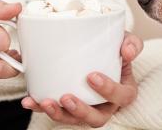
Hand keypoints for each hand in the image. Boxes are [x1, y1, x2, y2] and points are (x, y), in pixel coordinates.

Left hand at [21, 32, 142, 127]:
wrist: (98, 48)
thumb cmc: (113, 48)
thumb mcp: (125, 41)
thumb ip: (130, 43)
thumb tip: (128, 52)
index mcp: (123, 90)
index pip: (121, 96)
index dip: (108, 90)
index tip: (92, 76)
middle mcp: (106, 105)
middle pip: (97, 118)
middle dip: (80, 110)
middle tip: (66, 97)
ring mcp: (86, 108)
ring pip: (74, 120)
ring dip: (58, 114)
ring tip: (44, 102)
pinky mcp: (68, 107)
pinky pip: (56, 112)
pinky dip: (41, 107)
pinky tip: (30, 100)